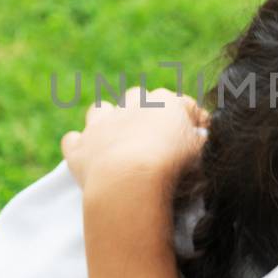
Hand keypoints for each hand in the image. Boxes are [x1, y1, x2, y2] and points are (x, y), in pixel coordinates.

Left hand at [61, 87, 208, 192]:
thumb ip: (203, 143)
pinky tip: (87, 155)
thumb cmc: (173, 166)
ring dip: (107, 121)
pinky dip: (80, 147)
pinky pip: (73, 141)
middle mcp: (131, 105)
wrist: (130, 181)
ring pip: (100, 110)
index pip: (183, 104)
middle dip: (144, 111)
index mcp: (165, 102)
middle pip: (138, 97)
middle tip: (154, 137)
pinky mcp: (80, 148)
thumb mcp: (203, 153)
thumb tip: (204, 140)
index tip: (198, 137)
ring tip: (117, 141)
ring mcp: (101, 125)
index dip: (192, 120)